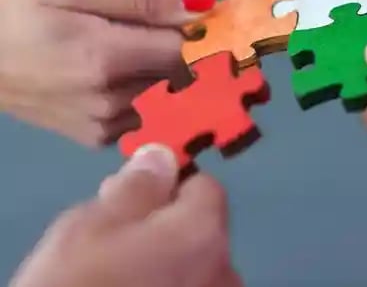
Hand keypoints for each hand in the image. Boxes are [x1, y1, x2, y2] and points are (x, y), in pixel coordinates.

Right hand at [0, 0, 214, 145]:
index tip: (221, 22)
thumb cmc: (9, 4)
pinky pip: (146, 116)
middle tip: (195, 29)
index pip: (188, 55)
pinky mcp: (95, 138)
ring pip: (167, 100)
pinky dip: (155, 94)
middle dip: (199, 56)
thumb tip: (205, 3)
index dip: (211, 38)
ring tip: (158, 47)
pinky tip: (138, 72)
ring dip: (178, 75)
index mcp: (105, 60)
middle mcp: (111, 103)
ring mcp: (103, 127)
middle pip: (182, 81)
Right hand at [10, 144, 242, 286]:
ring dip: (170, 260)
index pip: (205, 186)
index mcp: (204, 232)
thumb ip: (137, 186)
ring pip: (197, 264)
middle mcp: (226, 269)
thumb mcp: (92, 224)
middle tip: (116, 241)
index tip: (133, 199)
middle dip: (168, 225)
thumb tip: (162, 156)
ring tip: (122, 274)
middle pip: (203, 228)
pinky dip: (173, 284)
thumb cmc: (77, 285)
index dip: (170, 186)